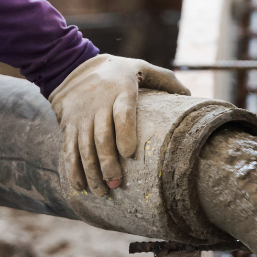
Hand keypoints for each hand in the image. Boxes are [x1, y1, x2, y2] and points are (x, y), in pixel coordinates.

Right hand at [49, 54, 190, 195]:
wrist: (72, 65)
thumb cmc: (118, 72)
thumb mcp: (141, 67)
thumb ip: (165, 79)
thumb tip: (188, 95)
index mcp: (121, 91)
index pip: (122, 112)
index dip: (124, 132)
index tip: (128, 153)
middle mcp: (98, 104)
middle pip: (102, 136)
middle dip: (107, 162)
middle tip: (116, 182)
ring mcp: (81, 116)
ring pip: (84, 146)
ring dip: (91, 171)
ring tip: (102, 191)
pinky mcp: (68, 124)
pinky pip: (68, 148)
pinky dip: (72, 169)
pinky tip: (80, 186)